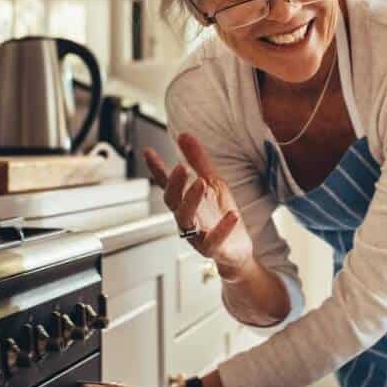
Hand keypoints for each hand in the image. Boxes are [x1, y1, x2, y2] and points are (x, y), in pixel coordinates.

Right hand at [145, 133, 254, 280]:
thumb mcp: (213, 183)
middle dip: (175, 185)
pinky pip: (214, 241)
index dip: (157, 169)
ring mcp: (198, 235)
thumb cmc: (221, 217)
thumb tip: (183, 135)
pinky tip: (232, 216)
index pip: (167, 185)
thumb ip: (199, 161)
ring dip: (191, 201)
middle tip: (181, 167)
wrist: (237, 251)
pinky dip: (222, 229)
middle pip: (173, 202)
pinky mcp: (213, 249)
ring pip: (187, 220)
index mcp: (185, 202)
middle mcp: (187, 218)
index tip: (149, 152)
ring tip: (202, 183)